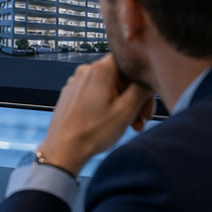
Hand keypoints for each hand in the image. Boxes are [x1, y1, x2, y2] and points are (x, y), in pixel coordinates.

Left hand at [36, 55, 154, 175]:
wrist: (63, 149)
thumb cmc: (93, 131)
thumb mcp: (126, 110)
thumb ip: (141, 89)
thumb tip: (147, 80)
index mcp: (99, 70)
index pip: (128, 63)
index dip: (141, 80)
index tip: (147, 99)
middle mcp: (85, 72)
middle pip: (119, 78)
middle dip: (135, 98)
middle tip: (143, 118)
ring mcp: (76, 84)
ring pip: (109, 89)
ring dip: (124, 105)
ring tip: (132, 126)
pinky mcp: (71, 96)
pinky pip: (96, 95)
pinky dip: (109, 107)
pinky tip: (115, 123)